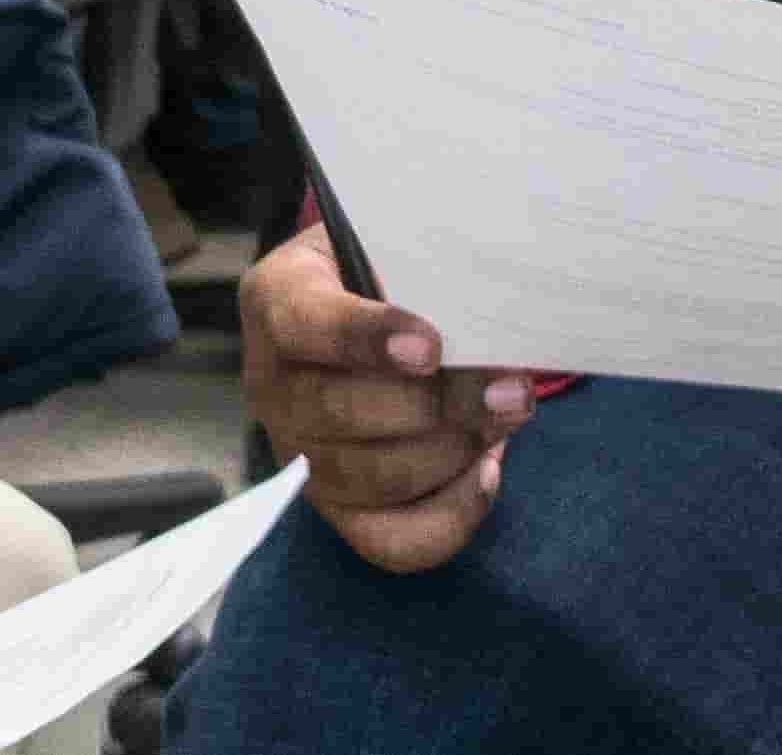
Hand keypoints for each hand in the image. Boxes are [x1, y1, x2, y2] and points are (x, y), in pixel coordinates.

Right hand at [238, 224, 532, 571]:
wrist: (364, 306)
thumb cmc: (384, 266)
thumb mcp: (388, 239)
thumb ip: (420, 261)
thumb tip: (488, 305)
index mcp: (275, 301)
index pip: (306, 325)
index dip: (367, 339)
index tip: (431, 346)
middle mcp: (270, 385)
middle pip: (341, 413)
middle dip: (440, 405)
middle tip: (511, 388)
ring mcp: (298, 455)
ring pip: (372, 478)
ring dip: (455, 452)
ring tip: (508, 415)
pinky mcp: (336, 510)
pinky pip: (390, 541)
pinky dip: (451, 516)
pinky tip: (487, 472)